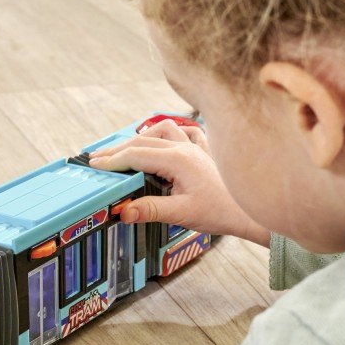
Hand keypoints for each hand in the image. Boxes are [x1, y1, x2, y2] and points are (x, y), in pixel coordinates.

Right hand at [88, 119, 269, 244]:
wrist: (249, 212)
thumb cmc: (221, 212)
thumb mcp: (181, 214)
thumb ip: (150, 210)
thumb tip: (122, 211)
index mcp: (178, 159)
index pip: (136, 155)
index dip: (112, 160)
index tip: (95, 166)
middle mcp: (186, 148)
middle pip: (143, 141)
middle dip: (118, 149)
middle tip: (98, 159)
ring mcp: (196, 148)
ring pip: (162, 131)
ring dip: (142, 138)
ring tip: (126, 150)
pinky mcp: (204, 153)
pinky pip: (184, 133)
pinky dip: (169, 135)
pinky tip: (163, 143)